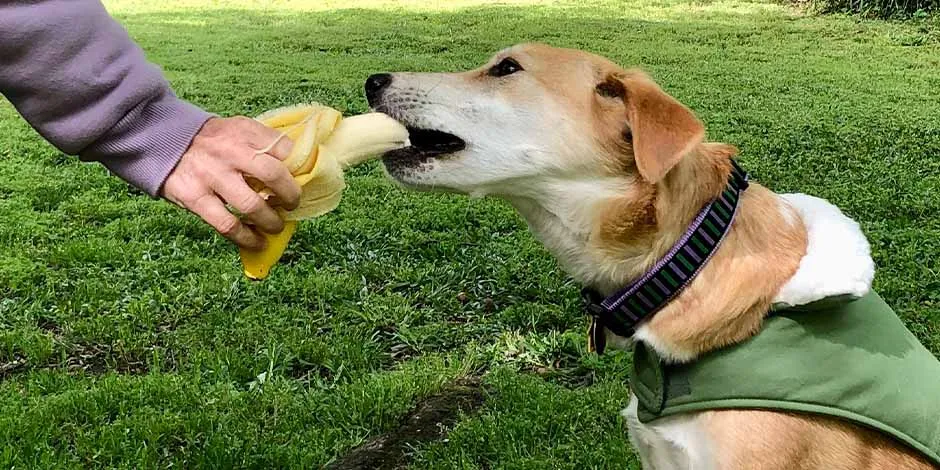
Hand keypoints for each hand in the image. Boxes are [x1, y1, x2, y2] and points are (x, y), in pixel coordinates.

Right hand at [160, 116, 300, 249]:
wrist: (160, 140)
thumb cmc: (210, 140)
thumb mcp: (236, 130)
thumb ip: (262, 144)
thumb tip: (295, 170)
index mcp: (244, 131)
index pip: (284, 149)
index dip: (298, 169)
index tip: (301, 181)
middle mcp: (229, 151)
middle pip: (273, 175)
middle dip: (290, 195)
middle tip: (292, 204)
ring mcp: (211, 175)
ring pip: (253, 206)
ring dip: (271, 222)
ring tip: (275, 226)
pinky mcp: (194, 197)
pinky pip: (227, 225)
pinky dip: (247, 238)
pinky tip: (257, 242)